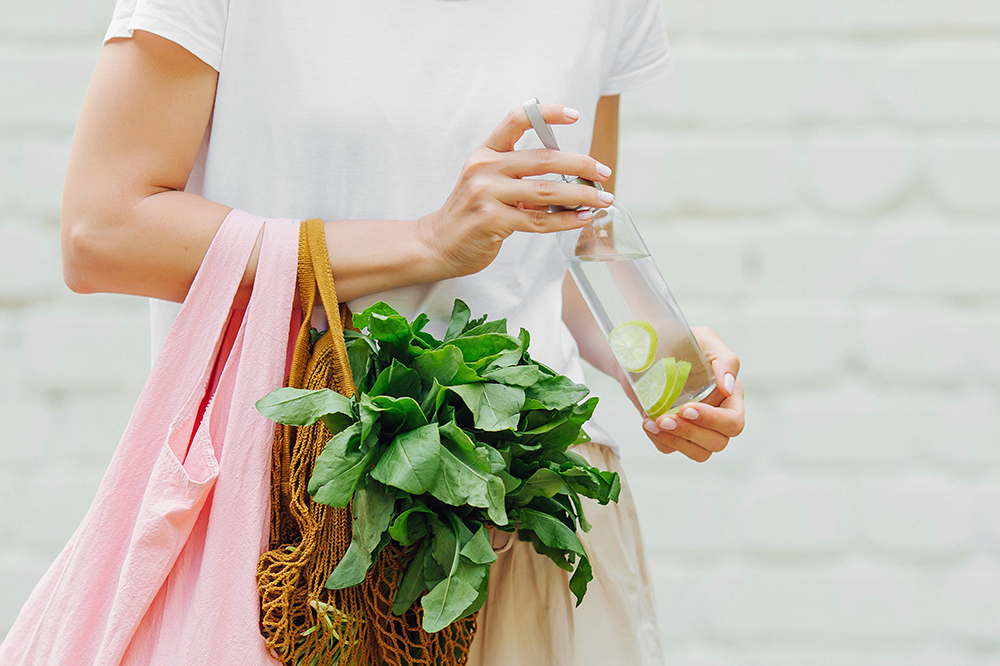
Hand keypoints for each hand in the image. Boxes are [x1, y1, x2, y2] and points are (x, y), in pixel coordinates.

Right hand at [416, 103, 613, 278]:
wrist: (439, 243)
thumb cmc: (471, 213)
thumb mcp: (489, 182)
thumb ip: (521, 175)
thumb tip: (571, 178)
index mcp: (486, 152)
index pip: (517, 119)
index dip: (548, 113)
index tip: (575, 115)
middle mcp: (485, 168)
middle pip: (543, 159)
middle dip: (580, 165)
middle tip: (604, 172)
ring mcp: (487, 194)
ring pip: (546, 191)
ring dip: (581, 195)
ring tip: (603, 199)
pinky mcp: (492, 220)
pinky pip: (539, 219)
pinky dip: (565, 220)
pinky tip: (582, 218)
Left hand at [621, 327, 744, 461]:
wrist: (646, 346)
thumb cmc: (681, 339)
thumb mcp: (705, 340)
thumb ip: (725, 360)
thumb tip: (728, 388)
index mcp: (730, 396)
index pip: (733, 422)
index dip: (713, 421)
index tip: (687, 408)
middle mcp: (716, 415)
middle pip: (718, 442)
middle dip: (690, 432)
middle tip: (664, 418)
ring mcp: (695, 427)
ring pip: (699, 452)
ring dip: (676, 440)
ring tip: (653, 423)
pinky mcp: (673, 432)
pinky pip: (671, 449)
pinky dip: (660, 440)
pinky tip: (647, 422)